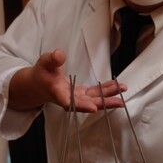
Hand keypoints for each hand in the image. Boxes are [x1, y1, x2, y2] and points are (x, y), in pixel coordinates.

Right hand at [9, 48, 126, 112]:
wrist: (39, 84)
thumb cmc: (42, 73)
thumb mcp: (44, 62)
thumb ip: (52, 59)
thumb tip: (61, 54)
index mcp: (57, 93)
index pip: (68, 102)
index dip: (81, 105)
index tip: (92, 108)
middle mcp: (68, 98)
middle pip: (87, 104)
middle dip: (103, 103)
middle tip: (118, 102)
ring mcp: (76, 97)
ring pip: (94, 99)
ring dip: (109, 96)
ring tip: (123, 91)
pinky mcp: (81, 94)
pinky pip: (95, 94)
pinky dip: (106, 90)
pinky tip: (117, 86)